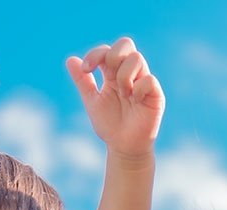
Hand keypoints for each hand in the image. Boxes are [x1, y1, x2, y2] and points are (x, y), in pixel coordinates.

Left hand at [66, 37, 163, 160]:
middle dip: (113, 56)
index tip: (86, 70)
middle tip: (107, 75)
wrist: (123, 148)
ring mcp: (143, 83)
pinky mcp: (155, 95)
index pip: (107, 50)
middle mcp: (130, 74)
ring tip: (123, 93)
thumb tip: (71, 59)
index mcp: (113, 74)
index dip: (95, 54)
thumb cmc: (110, 125)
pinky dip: (137, 88)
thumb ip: (82, 81)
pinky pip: (149, 80)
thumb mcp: (92, 101)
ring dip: (124, 75)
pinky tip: (134, 101)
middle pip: (126, 44)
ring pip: (137, 59)